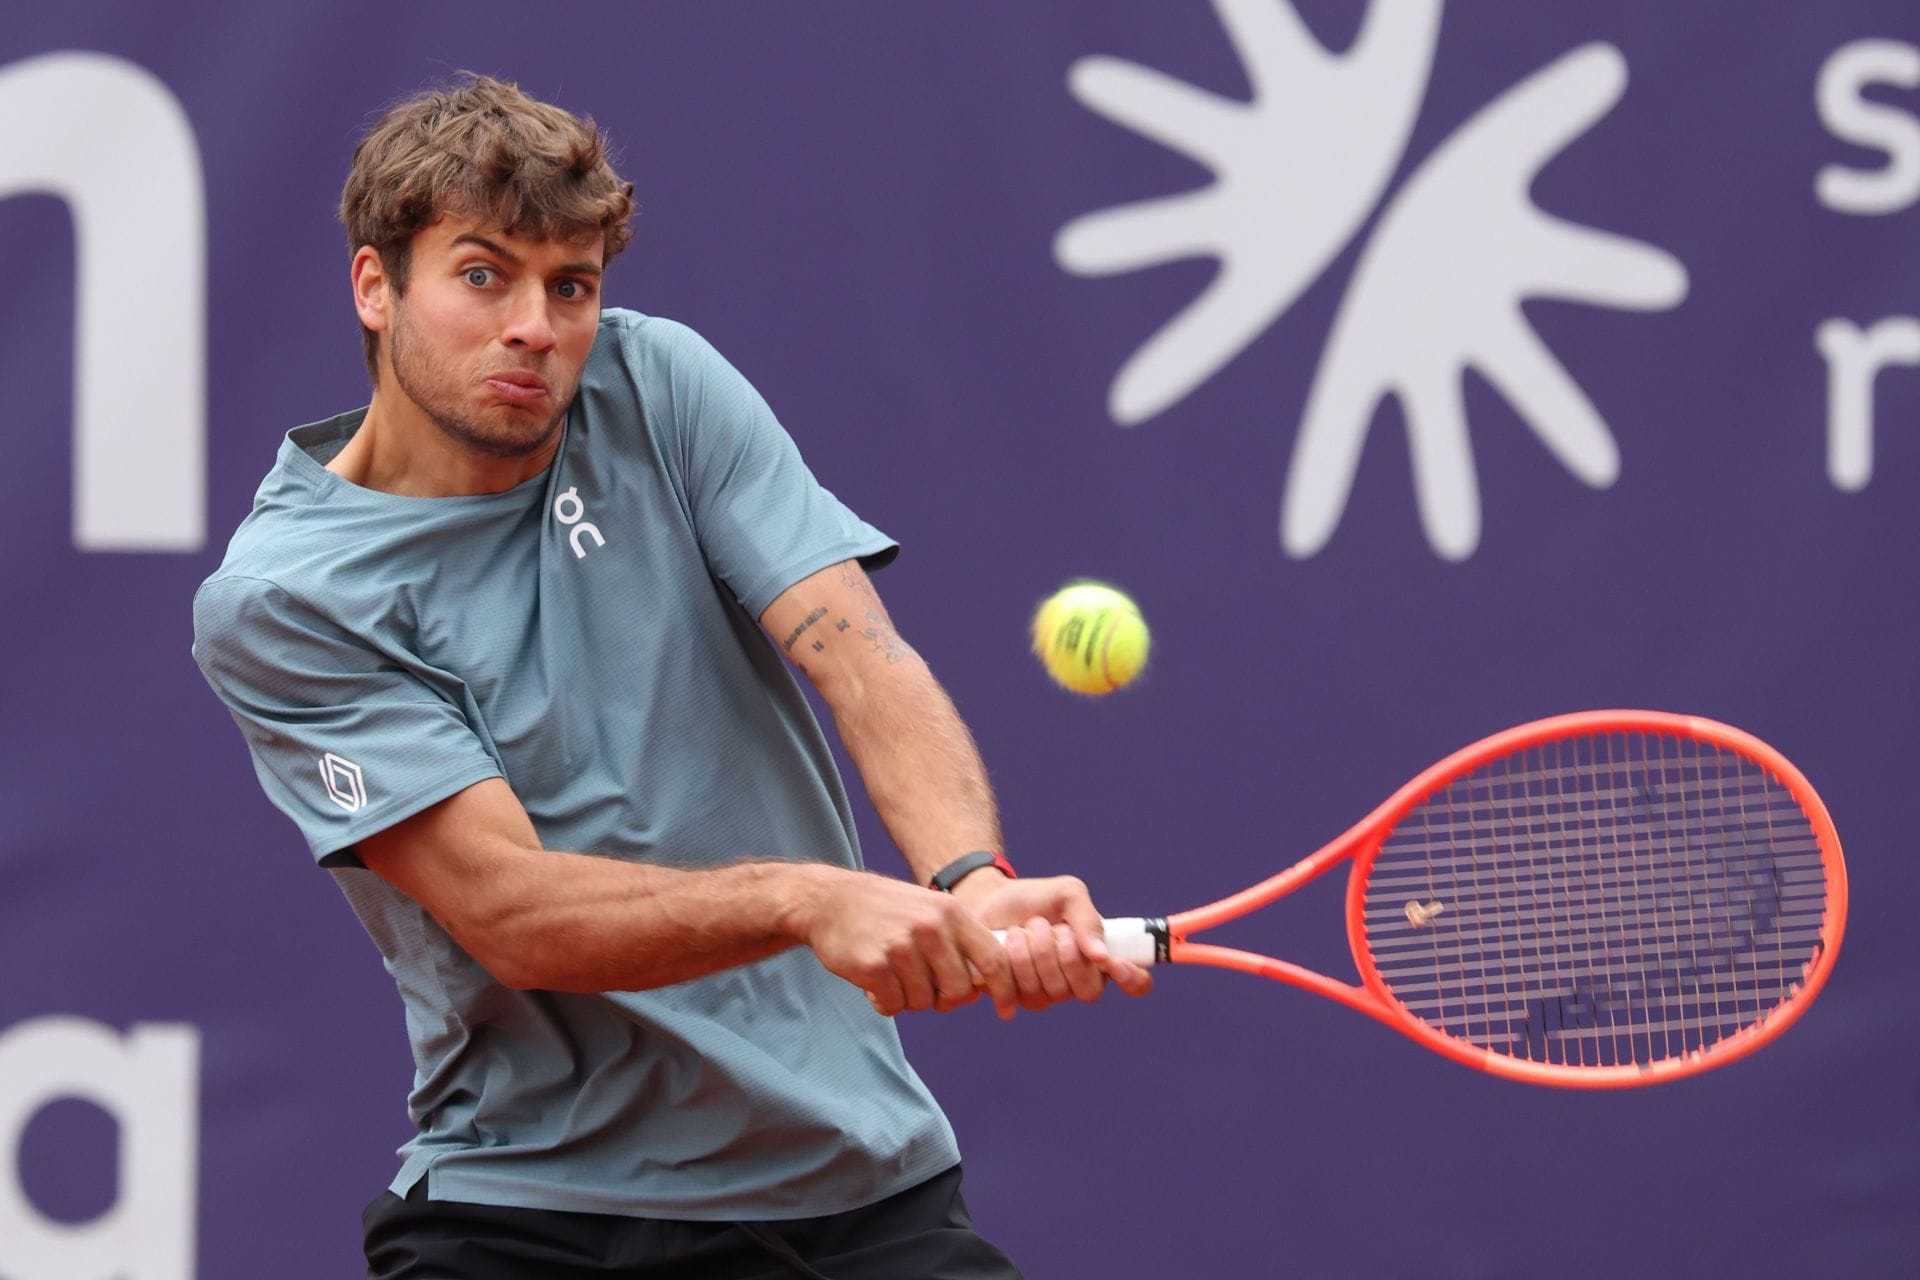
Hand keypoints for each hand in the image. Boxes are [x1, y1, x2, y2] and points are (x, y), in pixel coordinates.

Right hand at [789, 867, 1017, 1018]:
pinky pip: (893, 1005)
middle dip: (943, 998)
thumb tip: (983, 988)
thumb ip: (960, 943)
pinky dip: (884, 1001)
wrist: (830, 901)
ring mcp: (901, 946)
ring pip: (923, 1002)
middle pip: (958, 990)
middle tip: (923, 987)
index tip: (1006, 1009)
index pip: (993, 959)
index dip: (1005, 989)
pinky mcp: (874, 965)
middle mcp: (930, 927)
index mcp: (950, 912)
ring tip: (892, 974)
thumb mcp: (930, 910)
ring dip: (908, 998)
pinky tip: (874, 981)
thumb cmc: (886, 911)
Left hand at [952, 872, 1153, 1012]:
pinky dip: (1015, 962)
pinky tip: (1009, 942)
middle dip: (1069, 958)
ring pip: (1055, 993)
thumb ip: (1088, 918)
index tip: (1114, 962)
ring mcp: (1049, 993)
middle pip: (1090, 991)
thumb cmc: (1034, 897)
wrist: (988, 900)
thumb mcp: (1067, 893)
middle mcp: (1079, 981)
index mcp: (1101, 958)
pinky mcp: (1018, 997)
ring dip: (1038, 954)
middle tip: (1053, 928)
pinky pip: (1024, 994)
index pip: (1136, 984)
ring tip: (1025, 927)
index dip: (1133, 980)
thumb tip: (1101, 955)